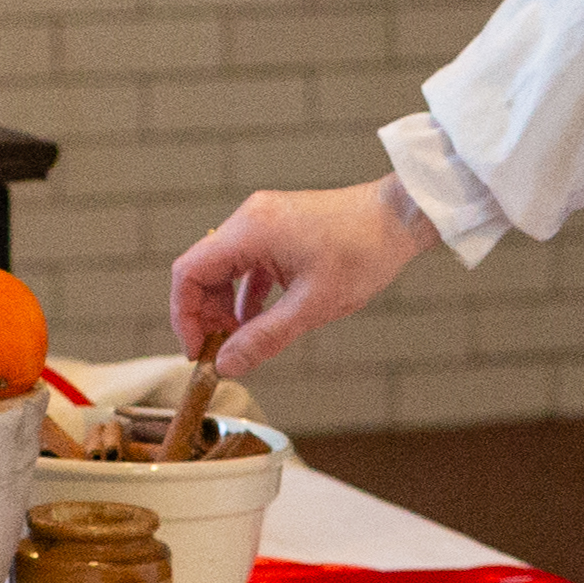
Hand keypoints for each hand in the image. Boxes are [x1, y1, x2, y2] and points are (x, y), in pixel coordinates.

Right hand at [168, 175, 434, 375]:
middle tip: (222, 352)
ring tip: (242, 340)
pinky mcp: (278, 228)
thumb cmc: (362, 252)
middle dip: (206, 315)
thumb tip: (227, 364)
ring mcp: (263, 221)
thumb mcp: (312, 306)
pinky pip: (247, 263)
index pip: (189, 273)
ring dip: (226, 307)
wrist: (399, 218)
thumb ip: (264, 337)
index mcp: (250, 231)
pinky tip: (259, 320)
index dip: (184, 316)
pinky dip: (246, 294)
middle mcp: (249, 220)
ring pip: (224, 269)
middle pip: (203, 271)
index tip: (198, 350)